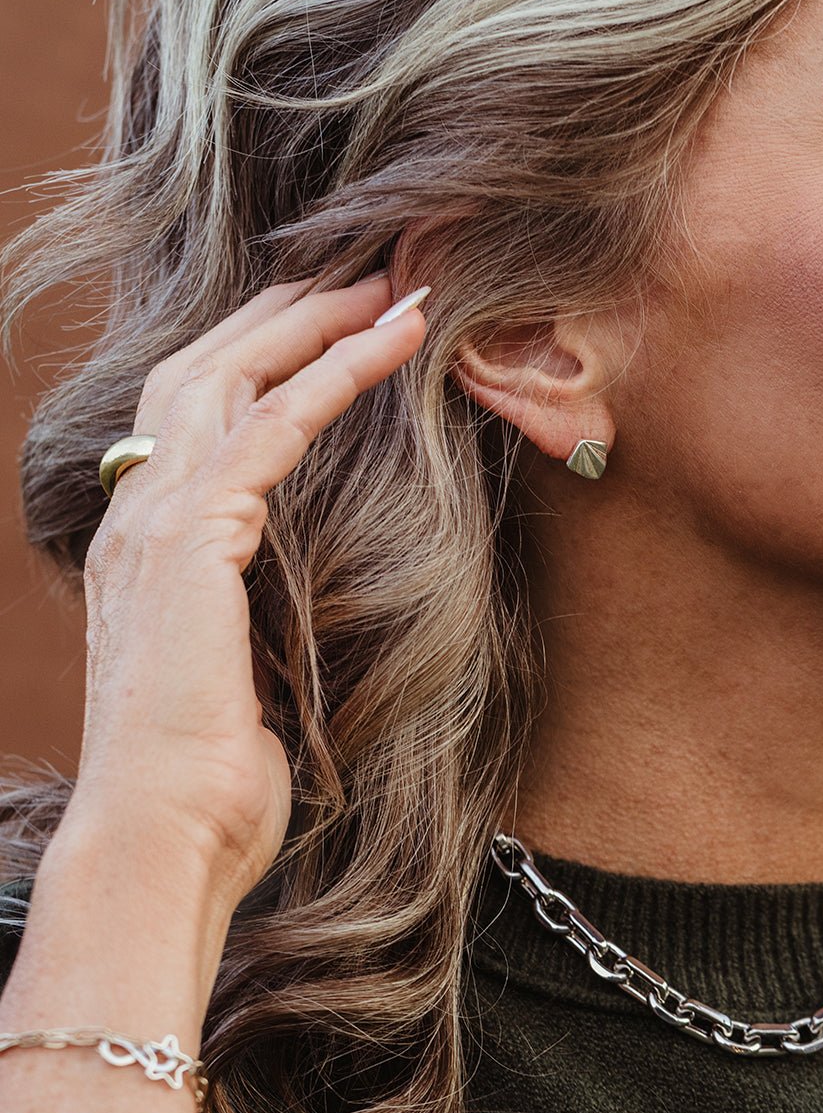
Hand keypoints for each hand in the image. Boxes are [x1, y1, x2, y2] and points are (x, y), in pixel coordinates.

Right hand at [57, 275, 428, 911]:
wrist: (163, 839)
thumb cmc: (211, 780)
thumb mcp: (241, 670)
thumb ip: (259, 611)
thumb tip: (307, 598)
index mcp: (148, 542)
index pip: (195, 412)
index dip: (262, 355)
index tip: (331, 323)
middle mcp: (138, 514)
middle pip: (205, 368)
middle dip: (286, 312)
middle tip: (365, 273)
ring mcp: (156, 521)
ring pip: (234, 376)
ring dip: (318, 321)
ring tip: (390, 284)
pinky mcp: (194, 539)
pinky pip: (273, 426)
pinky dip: (336, 374)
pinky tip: (394, 341)